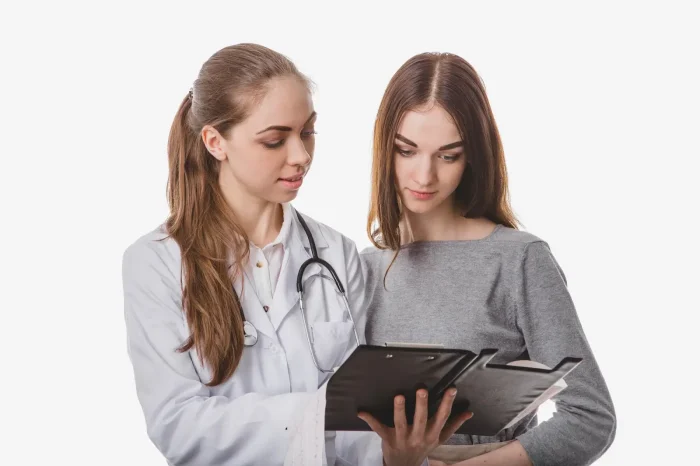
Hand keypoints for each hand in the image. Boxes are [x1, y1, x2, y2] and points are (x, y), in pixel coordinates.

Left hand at [358, 387, 472, 465]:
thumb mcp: (439, 439)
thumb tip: (469, 413)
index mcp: (432, 435)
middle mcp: (419, 437)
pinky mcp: (388, 439)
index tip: (451, 389)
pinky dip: (370, 419)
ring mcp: (403, 438)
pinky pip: (378, 428)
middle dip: (421, 405)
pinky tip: (362, 412)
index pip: (442, 417)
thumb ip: (454, 425)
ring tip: (399, 397)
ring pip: (401, 423)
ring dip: (400, 410)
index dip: (447, 403)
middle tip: (422, 389)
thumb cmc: (422, 448)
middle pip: (421, 419)